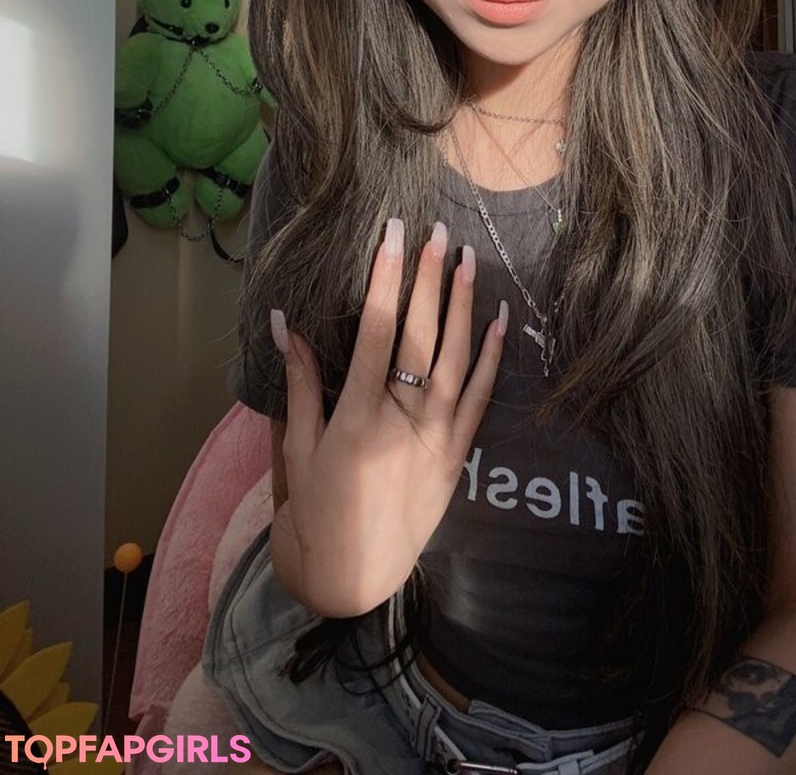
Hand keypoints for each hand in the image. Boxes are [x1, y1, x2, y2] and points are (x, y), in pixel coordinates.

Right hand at [269, 219, 505, 616]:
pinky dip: (491, 357)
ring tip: (469, 257)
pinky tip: (499, 319)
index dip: (386, 279)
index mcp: (357, 418)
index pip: (377, 331)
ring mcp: (437, 439)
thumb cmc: (316, 511)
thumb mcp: (298, 448)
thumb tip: (284, 320)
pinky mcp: (459, 456)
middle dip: (430, 278)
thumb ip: (300, 382)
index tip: (393, 235)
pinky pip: (480, 398)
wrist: (352, 578)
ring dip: (464, 305)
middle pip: (421, 334)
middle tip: (439, 229)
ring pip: (456, 358)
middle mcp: (403, 423)